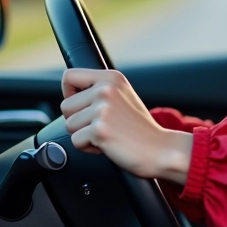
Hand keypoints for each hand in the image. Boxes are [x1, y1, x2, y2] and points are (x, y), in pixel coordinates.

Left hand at [60, 69, 192, 185]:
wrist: (160, 149)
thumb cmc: (140, 128)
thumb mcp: (123, 96)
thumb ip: (99, 90)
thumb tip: (70, 94)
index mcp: (111, 78)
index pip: (69, 76)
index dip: (69, 93)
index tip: (82, 105)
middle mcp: (106, 90)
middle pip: (65, 106)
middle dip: (78, 120)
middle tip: (101, 125)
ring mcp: (102, 110)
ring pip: (69, 125)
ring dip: (84, 135)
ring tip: (106, 134)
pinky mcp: (99, 130)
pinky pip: (76, 142)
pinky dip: (89, 148)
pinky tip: (107, 144)